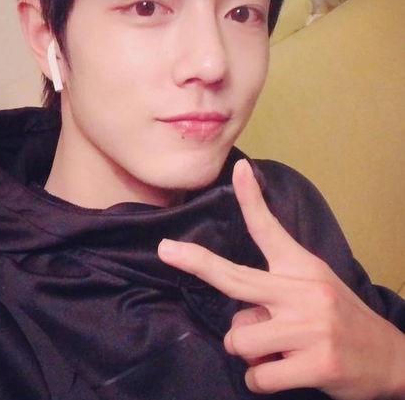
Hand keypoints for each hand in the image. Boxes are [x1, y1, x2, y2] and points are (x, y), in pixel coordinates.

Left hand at [158, 159, 404, 398]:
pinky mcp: (317, 364)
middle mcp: (304, 292)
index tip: (239, 170)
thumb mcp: (313, 286)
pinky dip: (262, 378)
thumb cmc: (339, 317)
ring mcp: (310, 328)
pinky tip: (286, 371)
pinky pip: (258, 375)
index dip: (252, 199)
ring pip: (241, 339)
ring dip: (249, 351)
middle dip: (195, 263)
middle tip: (167, 250)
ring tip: (278, 349)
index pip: (270, 230)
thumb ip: (273, 292)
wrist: (389, 357)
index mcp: (302, 268)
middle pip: (235, 278)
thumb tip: (236, 313)